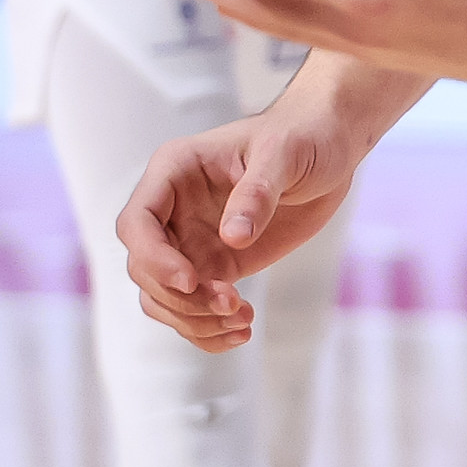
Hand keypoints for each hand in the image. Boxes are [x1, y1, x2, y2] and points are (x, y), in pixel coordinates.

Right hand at [117, 92, 369, 349]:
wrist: (329, 145)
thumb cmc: (304, 134)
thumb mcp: (285, 153)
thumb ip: (258, 192)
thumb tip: (233, 238)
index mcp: (174, 172)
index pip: (137, 224)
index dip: (154, 258)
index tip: (191, 280)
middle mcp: (171, 211)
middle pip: (145, 270)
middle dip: (182, 297)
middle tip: (232, 303)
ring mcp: (189, 241)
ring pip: (163, 297)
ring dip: (195, 320)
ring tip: (243, 322)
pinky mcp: (215, 265)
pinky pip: (193, 307)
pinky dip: (208, 329)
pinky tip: (241, 332)